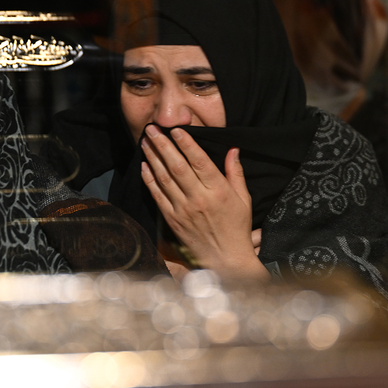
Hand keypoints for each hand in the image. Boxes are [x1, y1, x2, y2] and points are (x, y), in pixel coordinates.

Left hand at [140, 125, 268, 281]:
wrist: (224, 259)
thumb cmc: (236, 227)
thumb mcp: (243, 199)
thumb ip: (236, 173)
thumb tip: (233, 149)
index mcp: (218, 191)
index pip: (199, 162)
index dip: (186, 144)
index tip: (176, 129)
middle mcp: (199, 199)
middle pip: (177, 166)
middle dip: (163, 145)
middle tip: (153, 128)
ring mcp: (183, 209)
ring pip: (164, 178)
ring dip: (153, 158)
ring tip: (146, 141)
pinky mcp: (172, 219)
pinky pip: (157, 196)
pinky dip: (149, 180)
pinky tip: (144, 166)